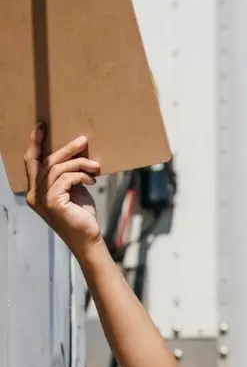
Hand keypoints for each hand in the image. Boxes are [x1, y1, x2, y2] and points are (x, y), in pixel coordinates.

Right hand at [24, 123, 102, 257]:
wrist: (88, 239)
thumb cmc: (82, 216)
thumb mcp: (73, 191)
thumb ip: (68, 176)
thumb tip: (77, 155)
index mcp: (36, 190)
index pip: (32, 162)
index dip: (35, 143)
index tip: (42, 127)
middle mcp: (35, 194)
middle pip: (46, 162)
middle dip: (65, 149)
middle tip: (82, 140)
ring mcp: (42, 199)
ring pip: (58, 168)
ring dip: (79, 163)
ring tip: (95, 166)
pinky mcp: (53, 202)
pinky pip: (66, 178)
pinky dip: (81, 176)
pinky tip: (92, 180)